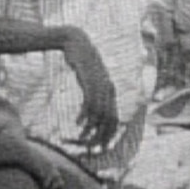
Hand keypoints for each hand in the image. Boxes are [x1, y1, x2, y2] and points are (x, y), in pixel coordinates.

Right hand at [61, 27, 118, 149]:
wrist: (75, 41)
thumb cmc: (80, 61)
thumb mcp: (89, 78)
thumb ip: (93, 90)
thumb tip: (91, 107)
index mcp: (110, 91)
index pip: (114, 119)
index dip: (108, 135)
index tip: (99, 145)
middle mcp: (109, 89)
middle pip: (110, 120)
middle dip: (101, 136)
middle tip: (91, 147)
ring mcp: (101, 85)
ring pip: (100, 114)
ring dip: (91, 129)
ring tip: (82, 137)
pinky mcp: (90, 81)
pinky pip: (90, 103)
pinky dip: (85, 115)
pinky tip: (78, 122)